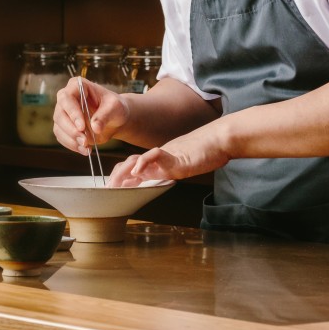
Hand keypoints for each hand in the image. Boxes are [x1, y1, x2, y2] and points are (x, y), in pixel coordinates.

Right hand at [53, 77, 128, 154]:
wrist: (114, 119)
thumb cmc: (115, 107)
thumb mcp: (115, 107)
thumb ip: (105, 115)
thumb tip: (95, 127)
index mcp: (77, 86)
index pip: (67, 98)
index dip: (72, 112)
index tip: (82, 127)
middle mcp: (66, 98)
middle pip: (60, 114)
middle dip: (71, 130)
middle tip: (84, 141)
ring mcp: (63, 113)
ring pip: (59, 127)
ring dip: (72, 140)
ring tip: (87, 147)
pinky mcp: (63, 127)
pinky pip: (62, 137)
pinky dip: (72, 145)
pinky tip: (85, 150)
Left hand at [108, 125, 229, 186]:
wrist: (221, 138)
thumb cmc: (207, 151)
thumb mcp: (186, 163)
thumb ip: (172, 169)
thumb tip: (164, 178)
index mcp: (160, 160)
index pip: (134, 166)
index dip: (121, 175)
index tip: (111, 187)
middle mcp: (159, 157)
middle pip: (130, 163)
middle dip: (116, 177)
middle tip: (106, 191)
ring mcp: (166, 156)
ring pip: (138, 160)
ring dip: (123, 173)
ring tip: (114, 184)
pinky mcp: (176, 156)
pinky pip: (156, 156)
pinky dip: (144, 163)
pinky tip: (137, 173)